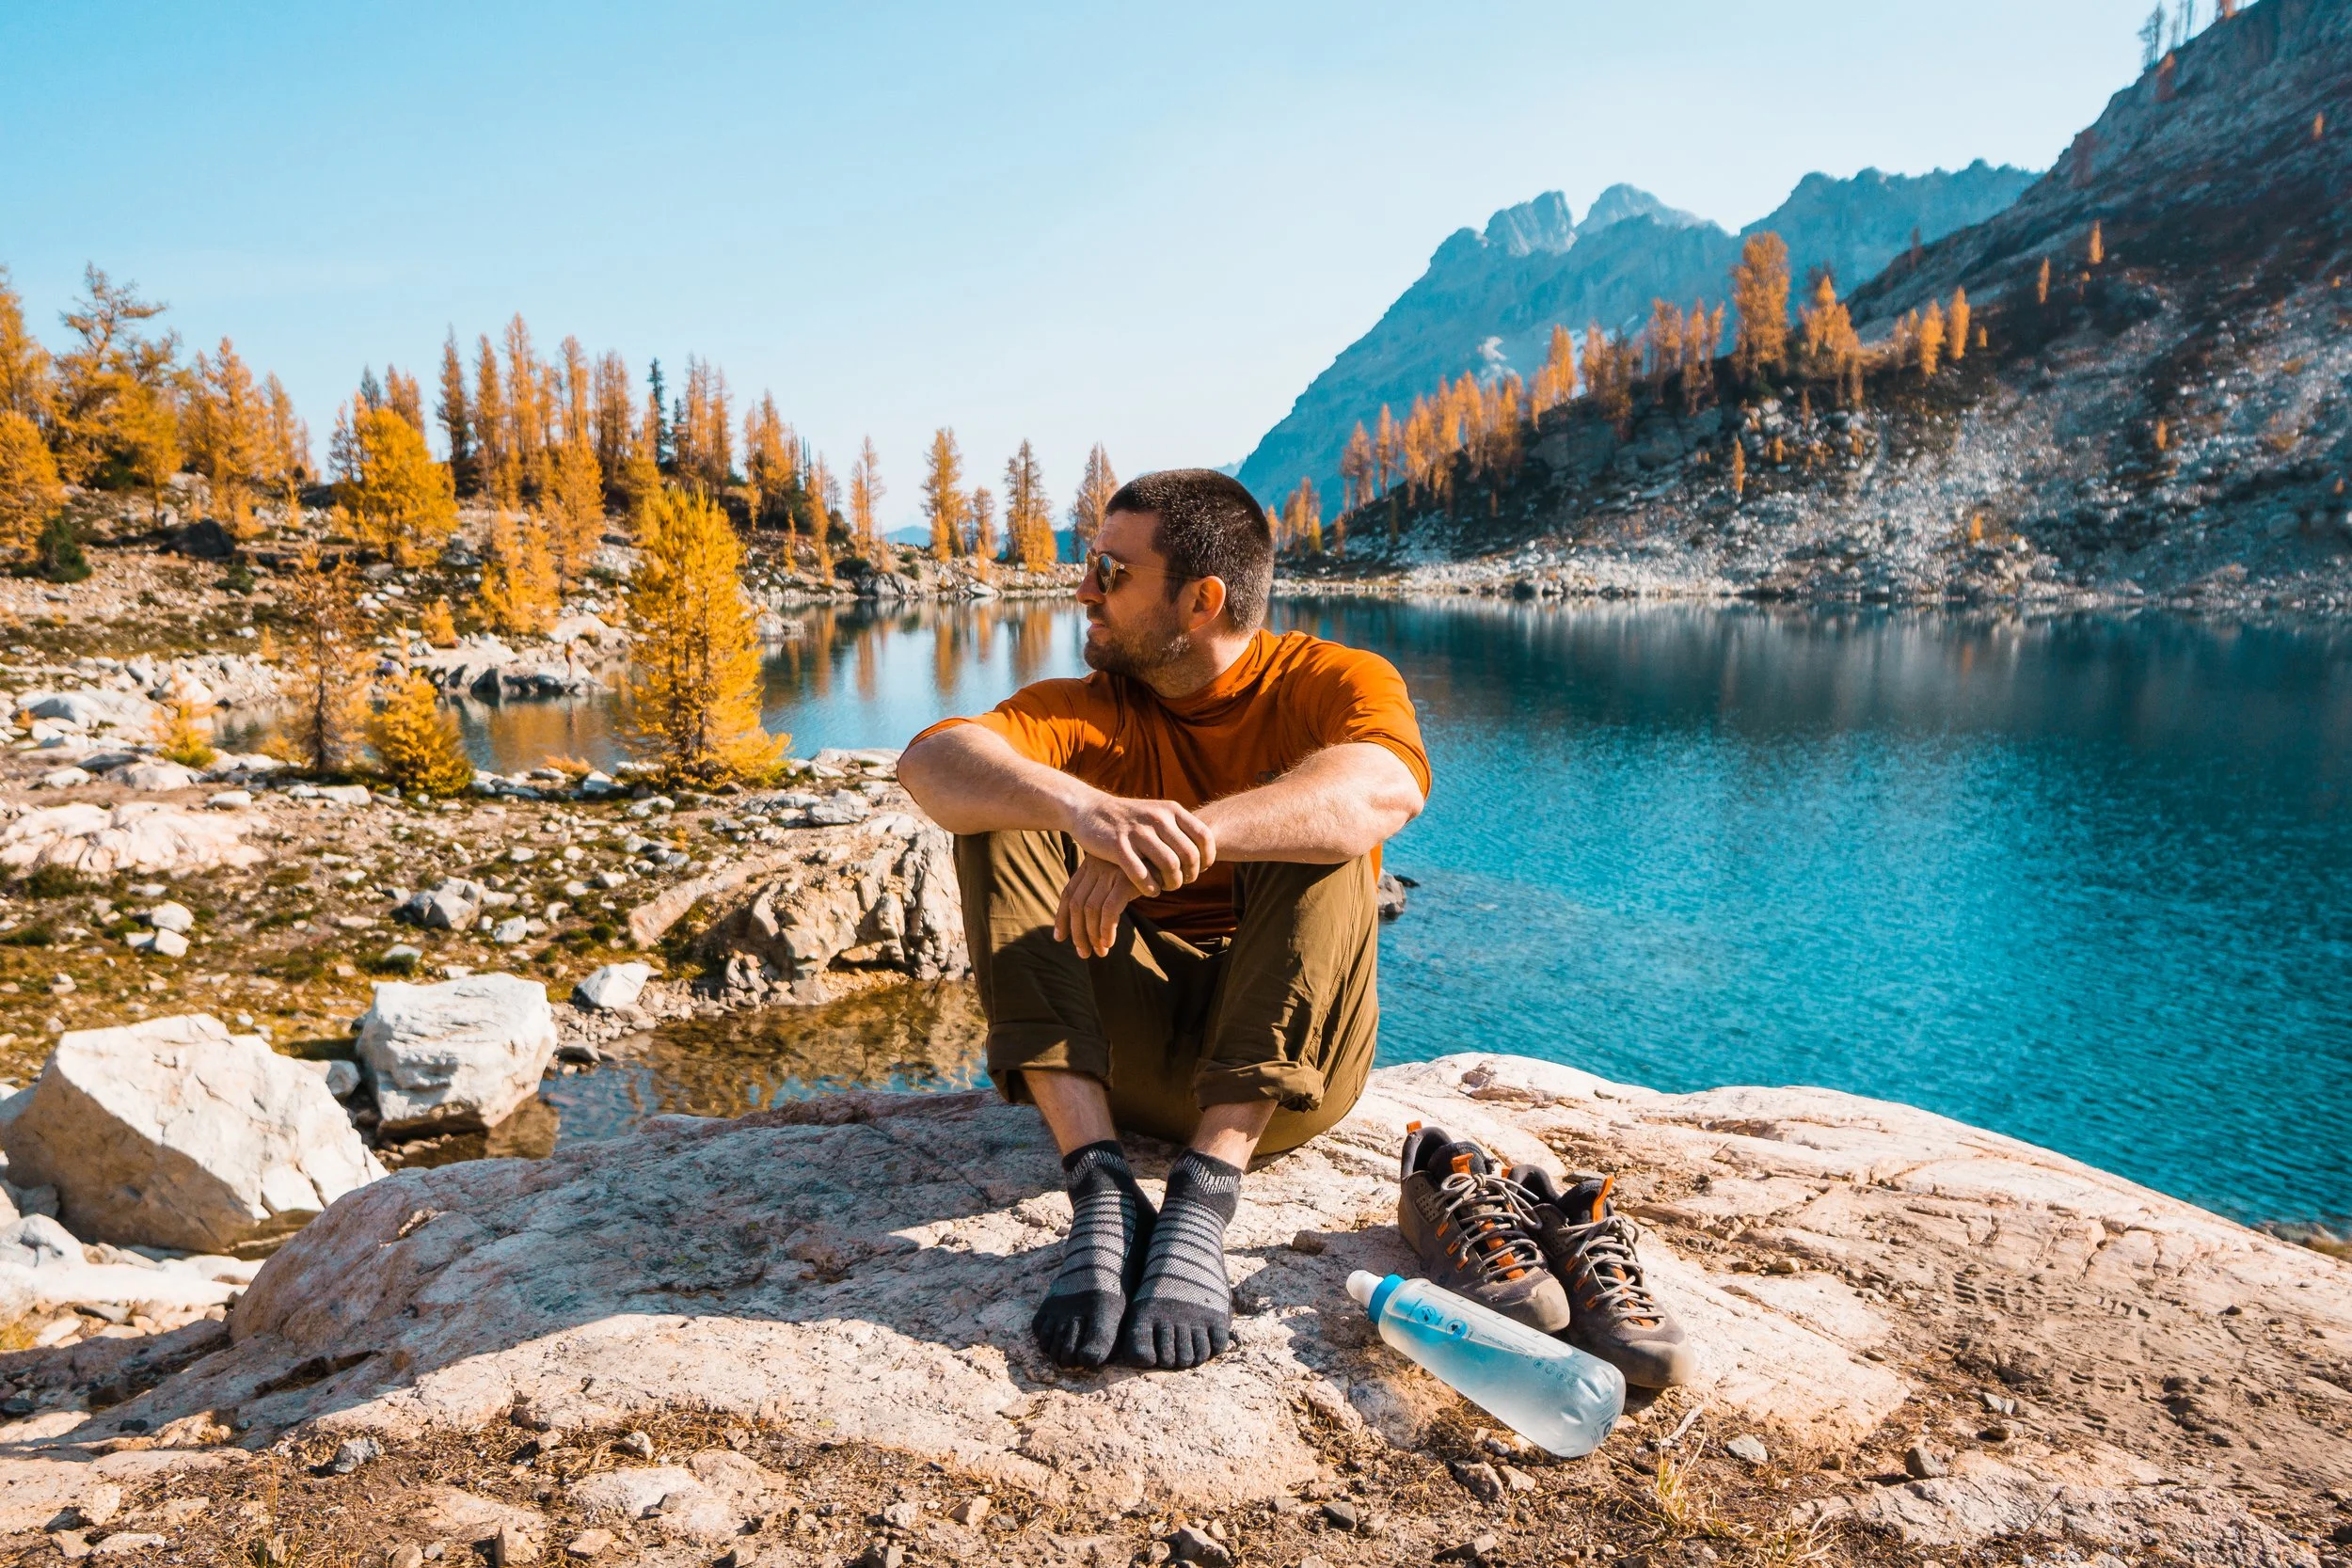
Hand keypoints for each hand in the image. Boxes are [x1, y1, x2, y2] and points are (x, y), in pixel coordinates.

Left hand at [1055, 854, 1143, 958]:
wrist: (1170, 856)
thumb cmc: (1146, 869)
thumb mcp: (1119, 874)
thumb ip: (1103, 889)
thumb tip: (1087, 921)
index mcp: (1091, 863)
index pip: (1069, 893)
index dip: (1061, 917)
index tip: (1059, 937)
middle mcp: (1097, 865)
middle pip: (1077, 904)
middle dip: (1076, 932)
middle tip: (1083, 953)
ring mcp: (1110, 871)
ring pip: (1090, 909)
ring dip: (1092, 935)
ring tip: (1099, 952)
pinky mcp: (1126, 879)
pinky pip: (1109, 910)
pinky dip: (1106, 929)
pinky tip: (1109, 942)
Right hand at [1066, 792, 1214, 896]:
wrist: (1089, 809)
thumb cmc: (1130, 819)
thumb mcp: (1157, 814)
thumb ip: (1180, 830)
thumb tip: (1205, 855)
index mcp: (1171, 809)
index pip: (1204, 837)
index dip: (1207, 858)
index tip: (1199, 869)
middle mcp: (1157, 818)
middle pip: (1189, 856)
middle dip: (1190, 875)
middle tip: (1180, 882)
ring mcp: (1137, 832)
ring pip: (1169, 866)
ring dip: (1171, 884)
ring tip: (1165, 887)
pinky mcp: (1117, 846)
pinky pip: (1142, 875)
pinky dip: (1150, 888)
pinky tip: (1150, 890)